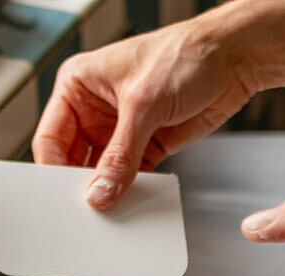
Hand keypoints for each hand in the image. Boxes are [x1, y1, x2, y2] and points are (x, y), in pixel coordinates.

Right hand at [33, 18, 257, 208]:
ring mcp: (122, 129)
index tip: (63, 197)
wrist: (232, 60)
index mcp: (79, 85)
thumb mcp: (144, 105)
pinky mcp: (148, 144)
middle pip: (75, 159)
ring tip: (110, 210)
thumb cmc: (185, 55)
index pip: (52, 137)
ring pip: (104, 171)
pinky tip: (134, 202)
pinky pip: (132, 176)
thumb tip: (101, 191)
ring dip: (109, 191)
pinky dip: (133, 191)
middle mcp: (95, 108)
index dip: (54, 170)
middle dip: (81, 185)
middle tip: (86, 210)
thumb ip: (121, 154)